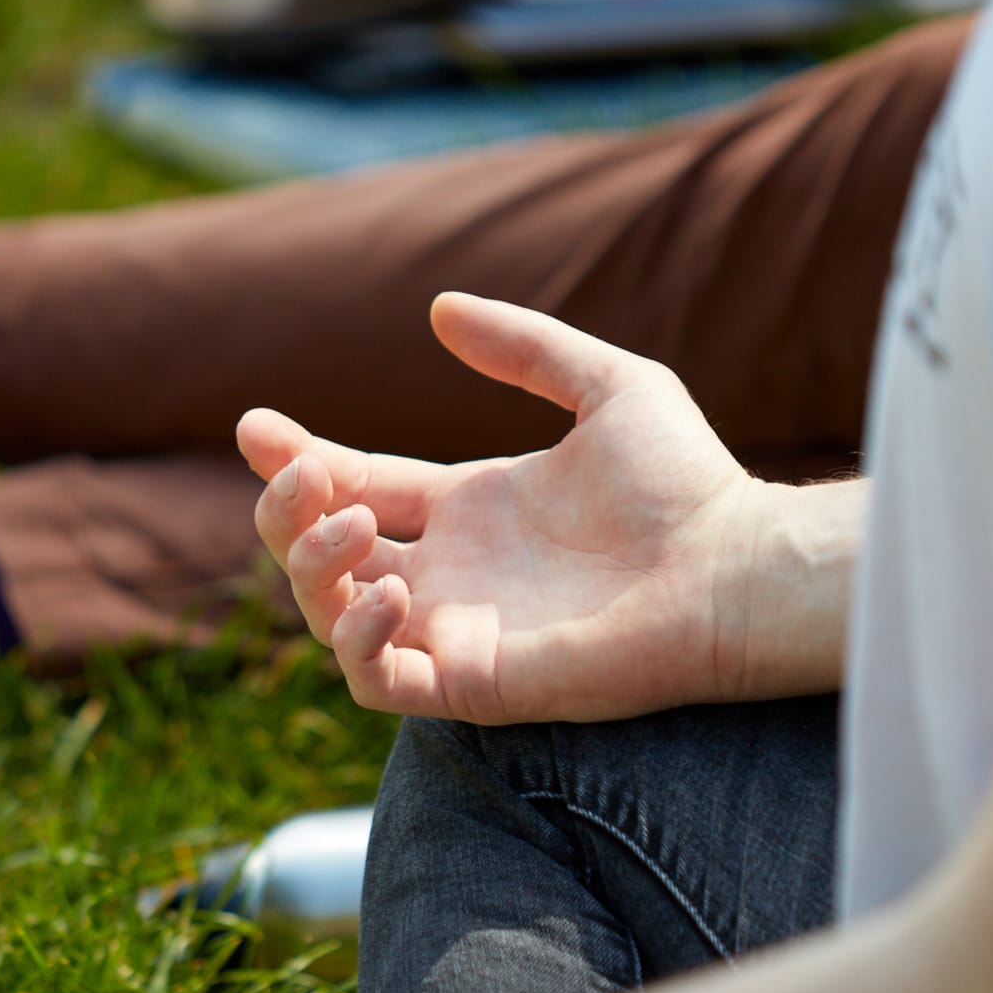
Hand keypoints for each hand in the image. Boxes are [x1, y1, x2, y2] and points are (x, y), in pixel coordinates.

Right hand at [240, 292, 827, 726]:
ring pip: (329, 617)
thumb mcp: (606, 385)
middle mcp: (452, 573)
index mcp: (470, 508)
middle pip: (319, 551)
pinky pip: (376, 681)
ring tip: (353, 526)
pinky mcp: (473, 684)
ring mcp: (456, 631)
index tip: (255, 424)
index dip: (296, 458)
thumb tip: (439, 308)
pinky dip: (359, 639)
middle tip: (306, 473)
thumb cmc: (689, 484)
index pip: (354, 484)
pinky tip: (389, 590)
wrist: (737, 570)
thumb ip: (525, 347)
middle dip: (285, 511)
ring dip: (312, 568)